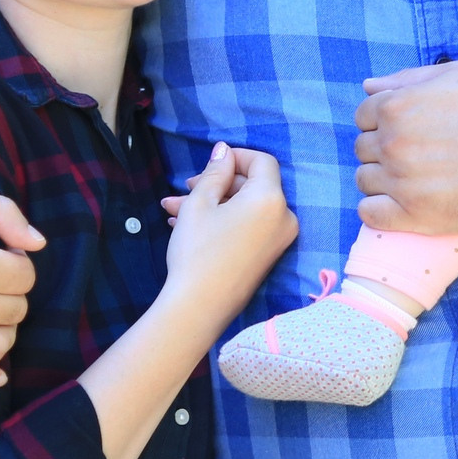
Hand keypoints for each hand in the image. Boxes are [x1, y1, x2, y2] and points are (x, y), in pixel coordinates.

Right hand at [162, 143, 297, 318]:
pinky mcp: (268, 256)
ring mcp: (278, 240)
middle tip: (185, 189)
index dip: (235, 156)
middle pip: (253, 186)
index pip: (262, 162)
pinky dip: (224, 221)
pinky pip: (249, 227)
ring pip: (246, 208)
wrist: (199, 307)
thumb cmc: (197, 250)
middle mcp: (283, 218)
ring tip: (174, 210)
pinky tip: (188, 225)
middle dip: (216, 184)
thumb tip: (224, 151)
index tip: (210, 163)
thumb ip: (215, 172)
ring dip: (213, 204)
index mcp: (270, 199)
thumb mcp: (200, 202)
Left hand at [354, 63, 457, 235]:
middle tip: (412, 153)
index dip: (382, 121)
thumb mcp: (454, 75)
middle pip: (362, 148)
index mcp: (396, 107)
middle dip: (382, 148)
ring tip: (411, 177)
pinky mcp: (414, 215)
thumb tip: (369, 87)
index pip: (363, 116)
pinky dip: (377, 209)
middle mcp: (393, 144)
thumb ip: (406, 79)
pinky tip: (398, 203)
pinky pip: (371, 214)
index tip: (404, 129)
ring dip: (381, 178)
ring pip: (364, 180)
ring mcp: (401, 182)